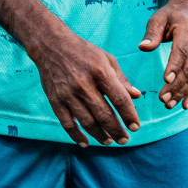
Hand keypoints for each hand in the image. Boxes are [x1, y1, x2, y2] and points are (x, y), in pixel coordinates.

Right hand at [31, 29, 141, 146]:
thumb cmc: (83, 51)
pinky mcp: (55, 99)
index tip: (135, 126)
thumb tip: (137, 96)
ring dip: (100, 135)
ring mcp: (68, 94)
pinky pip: (67, 122)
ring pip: (87, 122)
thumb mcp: (106, 59)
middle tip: (124, 139)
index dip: (130, 116)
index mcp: (100, 72)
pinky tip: (85, 142)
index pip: (120, 100)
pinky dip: (76, 135)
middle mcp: (84, 84)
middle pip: (104, 115)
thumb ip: (121, 79)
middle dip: (117, 130)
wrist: (50, 45)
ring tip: (109, 140)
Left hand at [141, 0, 187, 108]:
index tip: (165, 80)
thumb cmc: (171, 15)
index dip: (174, 67)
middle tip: (163, 99)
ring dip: (183, 92)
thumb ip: (151, 33)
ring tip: (169, 105)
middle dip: (177, 86)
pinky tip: (184, 104)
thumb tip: (143, 47)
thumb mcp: (158, 18)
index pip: (182, 52)